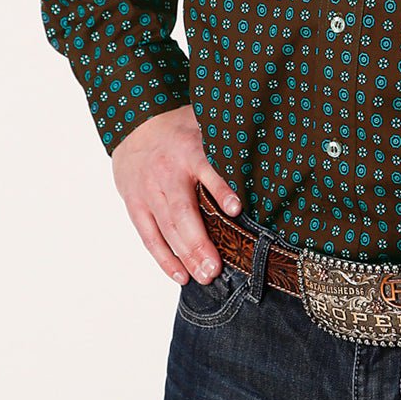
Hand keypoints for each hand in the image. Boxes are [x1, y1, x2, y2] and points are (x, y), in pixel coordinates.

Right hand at [111, 104, 242, 285]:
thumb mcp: (203, 123)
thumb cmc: (179, 129)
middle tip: (216, 268)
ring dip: (185, 256)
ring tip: (205, 277)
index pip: (207, 171)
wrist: (133, 126)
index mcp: (189, 149)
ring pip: (167, 228)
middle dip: (199, 242)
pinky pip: (149, 236)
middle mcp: (167, 173)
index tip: (237, 209)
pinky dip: (164, 258)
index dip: (221, 190)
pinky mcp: (135, 205)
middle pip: (183, 211)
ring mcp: (148, 191)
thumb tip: (266, 141)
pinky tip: (180, 275)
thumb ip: (226, 138)